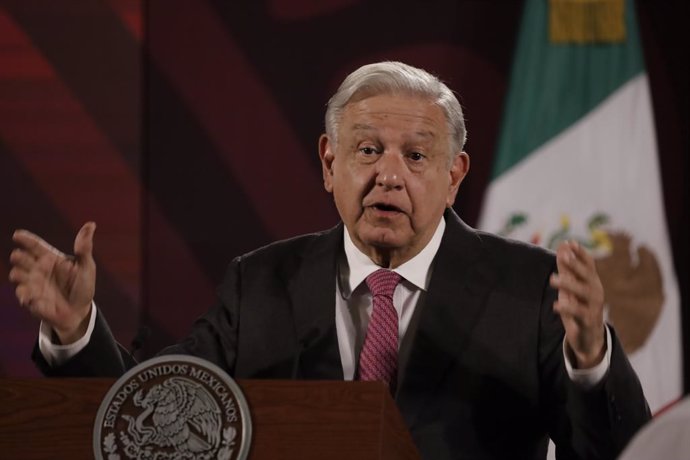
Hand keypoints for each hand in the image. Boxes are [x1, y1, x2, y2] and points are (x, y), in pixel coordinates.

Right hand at [8, 222, 96, 343]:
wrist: (79, 312)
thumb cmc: (82, 286)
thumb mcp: (86, 267)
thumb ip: (84, 248)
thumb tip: (91, 224)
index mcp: (51, 258)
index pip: (35, 246)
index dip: (26, 239)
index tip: (17, 235)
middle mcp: (38, 269)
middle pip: (22, 258)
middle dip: (18, 257)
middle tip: (19, 256)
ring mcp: (32, 284)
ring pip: (16, 274)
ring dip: (18, 274)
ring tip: (21, 275)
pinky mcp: (30, 299)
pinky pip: (22, 295)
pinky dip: (24, 294)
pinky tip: (29, 297)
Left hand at [550, 240, 605, 368]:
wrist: (589, 338)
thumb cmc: (579, 307)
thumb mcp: (571, 287)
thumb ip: (567, 267)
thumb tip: (562, 244)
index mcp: (592, 282)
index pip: (589, 264)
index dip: (581, 253)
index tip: (570, 242)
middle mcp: (596, 292)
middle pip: (588, 276)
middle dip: (576, 265)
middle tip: (563, 256)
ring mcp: (594, 306)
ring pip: (583, 293)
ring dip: (568, 284)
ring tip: (551, 279)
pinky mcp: (588, 321)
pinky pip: (579, 313)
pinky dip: (567, 308)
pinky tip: (556, 305)